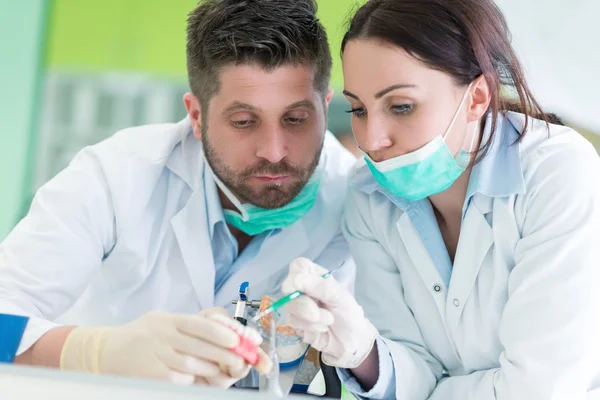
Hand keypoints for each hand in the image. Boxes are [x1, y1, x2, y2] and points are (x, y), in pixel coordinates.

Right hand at [60, 309, 270, 387]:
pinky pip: (179, 380)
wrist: (106, 352)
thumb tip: (226, 328)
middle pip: (199, 346)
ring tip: (223, 371)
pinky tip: (198, 380)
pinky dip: (192, 382)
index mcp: (168, 320)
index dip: (219, 331)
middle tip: (239, 360)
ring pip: (192, 365)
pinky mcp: (151, 375)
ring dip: (212, 370)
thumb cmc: (143, 336)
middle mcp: (162, 335)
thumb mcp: (164, 320)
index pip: (197, 323)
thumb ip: (191, 324)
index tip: (237, 339)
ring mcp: (156, 355)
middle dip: (223, 355)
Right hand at [282, 257, 377, 368]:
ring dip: (310, 319)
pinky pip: (293, 322)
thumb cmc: (349, 313)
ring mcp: (297, 306)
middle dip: (304, 305)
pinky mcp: (296, 322)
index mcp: (315, 277)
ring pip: (289, 307)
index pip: (298, 267)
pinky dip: (309, 327)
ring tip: (328, 321)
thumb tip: (295, 280)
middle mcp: (303, 289)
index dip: (296, 276)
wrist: (353, 341)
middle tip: (318, 314)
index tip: (299, 287)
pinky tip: (322, 329)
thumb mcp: (340, 297)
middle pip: (288, 289)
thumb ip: (320, 287)